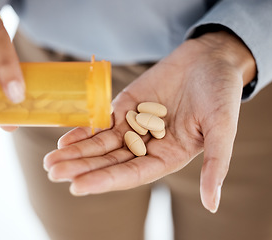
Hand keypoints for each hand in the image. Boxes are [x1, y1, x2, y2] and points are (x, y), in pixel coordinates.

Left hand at [44, 31, 255, 212]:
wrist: (209, 59)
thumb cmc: (220, 93)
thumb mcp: (221, 128)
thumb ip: (215, 164)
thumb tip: (213, 204)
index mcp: (167, 157)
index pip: (130, 174)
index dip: (104, 180)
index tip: (78, 186)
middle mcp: (147, 146)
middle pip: (109, 162)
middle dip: (81, 168)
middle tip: (53, 173)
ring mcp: (134, 126)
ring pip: (100, 145)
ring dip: (76, 153)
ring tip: (50, 161)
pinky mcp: (125, 107)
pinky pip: (102, 122)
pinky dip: (84, 131)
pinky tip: (64, 140)